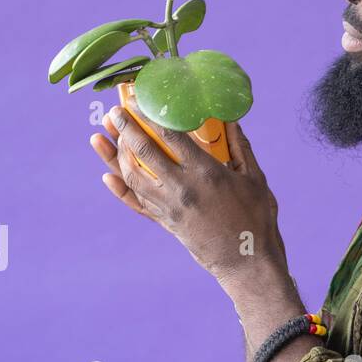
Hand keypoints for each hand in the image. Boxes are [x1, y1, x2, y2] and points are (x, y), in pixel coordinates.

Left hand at [89, 92, 287, 287]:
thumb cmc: (257, 219)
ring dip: (115, 156)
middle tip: (113, 113)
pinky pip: (137, 204)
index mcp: (206, 172)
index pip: (170, 136)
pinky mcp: (167, 223)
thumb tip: (231, 120)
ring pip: (133, 177)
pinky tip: (107, 176)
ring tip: (104, 139)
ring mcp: (171, 208)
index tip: (137, 100)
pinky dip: (120, 189)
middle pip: (144, 152)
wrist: (248, 261)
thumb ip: (240, 147)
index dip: (149, 115)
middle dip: (125, 130)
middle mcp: (183, 188)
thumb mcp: (254, 178)